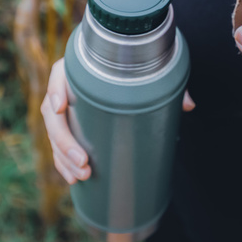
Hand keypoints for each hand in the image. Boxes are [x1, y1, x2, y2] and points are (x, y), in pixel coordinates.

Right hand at [41, 58, 195, 183]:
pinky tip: (72, 178)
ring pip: (54, 133)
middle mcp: (70, 85)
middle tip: (84, 163)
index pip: (60, 72)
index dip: (55, 89)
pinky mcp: (71, 124)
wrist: (137, 63)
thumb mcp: (155, 70)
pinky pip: (58, 144)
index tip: (60, 107)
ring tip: (82, 175)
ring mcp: (67, 106)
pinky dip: (63, 162)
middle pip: (53, 112)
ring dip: (63, 158)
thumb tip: (188, 105)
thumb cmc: (142, 65)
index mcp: (82, 65)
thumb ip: (169, 83)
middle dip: (64, 141)